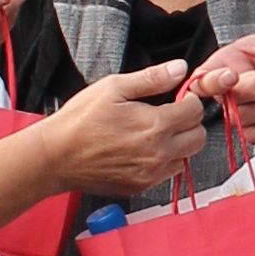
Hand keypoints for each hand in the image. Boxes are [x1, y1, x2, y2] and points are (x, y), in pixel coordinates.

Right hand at [42, 60, 201, 201]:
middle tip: (170, 114)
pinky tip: (145, 149)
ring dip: (179, 143)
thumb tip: (179, 68)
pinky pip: (168, 173)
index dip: (189, 99)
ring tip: (155, 132)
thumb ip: (152, 78)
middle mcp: (158, 153)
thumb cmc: (79, 120)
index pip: (196, 111)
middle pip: (199, 137)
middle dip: (189, 122)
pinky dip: (165, 161)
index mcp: (155, 125)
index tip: (178, 97)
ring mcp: (151, 174)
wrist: (55, 157)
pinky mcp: (141, 186)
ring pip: (187, 157)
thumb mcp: (113, 88)